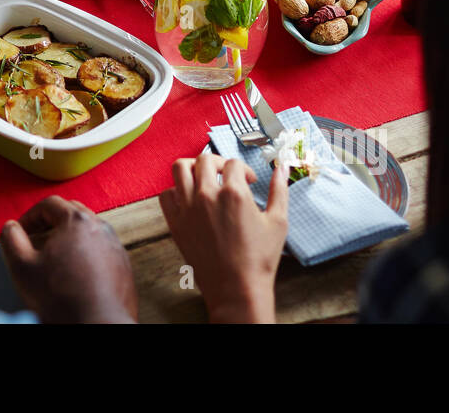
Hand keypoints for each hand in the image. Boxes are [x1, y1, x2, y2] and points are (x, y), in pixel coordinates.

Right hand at [0, 196, 136, 323]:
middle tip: (36, 240)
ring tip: (55, 260)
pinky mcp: (124, 267)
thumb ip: (11, 239)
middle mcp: (101, 228)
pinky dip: (86, 255)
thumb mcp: (22, 267)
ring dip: (69, 239)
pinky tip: (75, 276)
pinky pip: (101, 251)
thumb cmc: (61, 298)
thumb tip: (11, 228)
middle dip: (50, 223)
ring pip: (88, 232)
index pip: (49, 204)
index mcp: (77, 221)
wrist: (96, 326)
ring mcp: (116, 247)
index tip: (20, 232)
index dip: (30, 216)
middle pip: (72, 212)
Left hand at [159, 151, 288, 323]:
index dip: (244, 170)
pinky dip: (175, 190)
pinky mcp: (176, 223)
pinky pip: (166, 194)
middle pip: (205, 159)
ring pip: (180, 169)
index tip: (249, 181)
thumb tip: (282, 168)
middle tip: (226, 175)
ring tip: (204, 177)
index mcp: (234, 193)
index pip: (233, 163)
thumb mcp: (278, 222)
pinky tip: (189, 198)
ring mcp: (188, 208)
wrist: (236, 288)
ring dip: (192, 167)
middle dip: (219, 163)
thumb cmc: (259, 259)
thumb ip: (280, 190)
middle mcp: (207, 196)